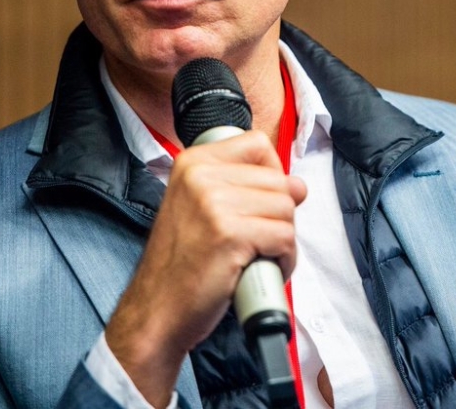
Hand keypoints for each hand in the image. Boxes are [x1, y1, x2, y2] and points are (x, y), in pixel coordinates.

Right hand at [104, 130, 306, 405]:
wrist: (156, 311)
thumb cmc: (182, 264)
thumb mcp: (200, 207)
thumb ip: (243, 187)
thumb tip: (299, 185)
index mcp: (193, 162)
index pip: (258, 145)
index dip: (271, 175)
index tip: (259, 202)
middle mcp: (201, 176)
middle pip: (279, 181)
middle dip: (278, 216)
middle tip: (255, 241)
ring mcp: (214, 203)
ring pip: (286, 209)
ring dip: (282, 240)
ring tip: (256, 257)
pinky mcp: (230, 235)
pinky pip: (284, 238)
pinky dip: (284, 260)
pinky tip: (261, 270)